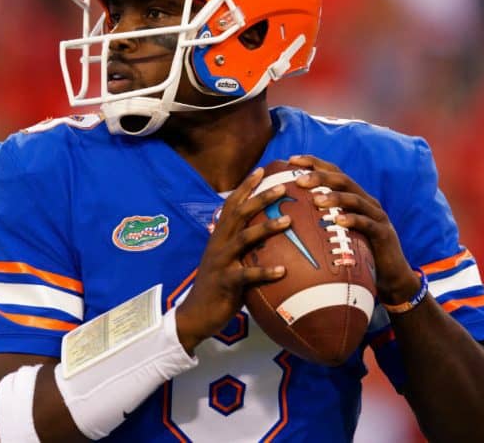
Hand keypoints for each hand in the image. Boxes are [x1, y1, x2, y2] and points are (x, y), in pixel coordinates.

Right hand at [175, 167, 291, 354]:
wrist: (195, 314)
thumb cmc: (216, 287)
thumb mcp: (226, 261)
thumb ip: (241, 247)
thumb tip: (264, 237)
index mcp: (219, 236)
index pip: (232, 204)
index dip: (246, 186)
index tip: (263, 170)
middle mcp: (218, 244)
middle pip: (239, 214)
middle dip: (260, 198)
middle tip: (283, 187)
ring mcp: (221, 262)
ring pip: (244, 238)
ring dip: (266, 228)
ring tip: (288, 221)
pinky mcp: (226, 282)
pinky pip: (247, 275)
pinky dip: (265, 271)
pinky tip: (283, 270)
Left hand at [287, 155, 420, 304]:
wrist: (391, 275)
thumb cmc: (358, 252)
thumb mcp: (338, 232)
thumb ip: (319, 220)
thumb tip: (284, 215)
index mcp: (353, 197)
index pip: (333, 172)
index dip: (314, 163)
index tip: (291, 160)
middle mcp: (366, 201)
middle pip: (342, 180)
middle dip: (320, 176)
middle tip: (299, 180)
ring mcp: (376, 216)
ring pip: (355, 199)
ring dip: (334, 197)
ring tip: (315, 200)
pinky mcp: (383, 233)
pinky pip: (367, 223)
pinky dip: (352, 220)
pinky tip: (338, 220)